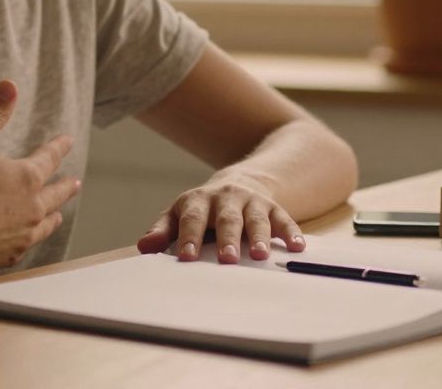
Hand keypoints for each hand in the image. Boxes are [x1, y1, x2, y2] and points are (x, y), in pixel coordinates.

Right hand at [0, 80, 80, 275]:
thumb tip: (10, 86)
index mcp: (26, 177)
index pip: (49, 157)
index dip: (58, 147)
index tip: (67, 141)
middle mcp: (32, 207)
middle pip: (57, 194)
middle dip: (66, 186)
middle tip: (75, 183)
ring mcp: (22, 234)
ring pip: (47, 223)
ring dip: (54, 215)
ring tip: (58, 214)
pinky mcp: (8, 255)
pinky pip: (27, 245)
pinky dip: (31, 238)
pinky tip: (27, 239)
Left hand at [135, 176, 304, 263]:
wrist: (240, 182)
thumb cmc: (203, 209)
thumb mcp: (180, 214)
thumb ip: (163, 231)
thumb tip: (144, 248)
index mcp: (198, 201)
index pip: (192, 219)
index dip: (189, 238)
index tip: (186, 258)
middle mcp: (226, 198)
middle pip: (226, 218)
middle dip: (227, 238)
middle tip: (227, 259)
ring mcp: (252, 201)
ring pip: (256, 219)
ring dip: (259, 237)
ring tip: (261, 256)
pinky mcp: (273, 207)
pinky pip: (284, 219)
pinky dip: (291, 232)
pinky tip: (297, 246)